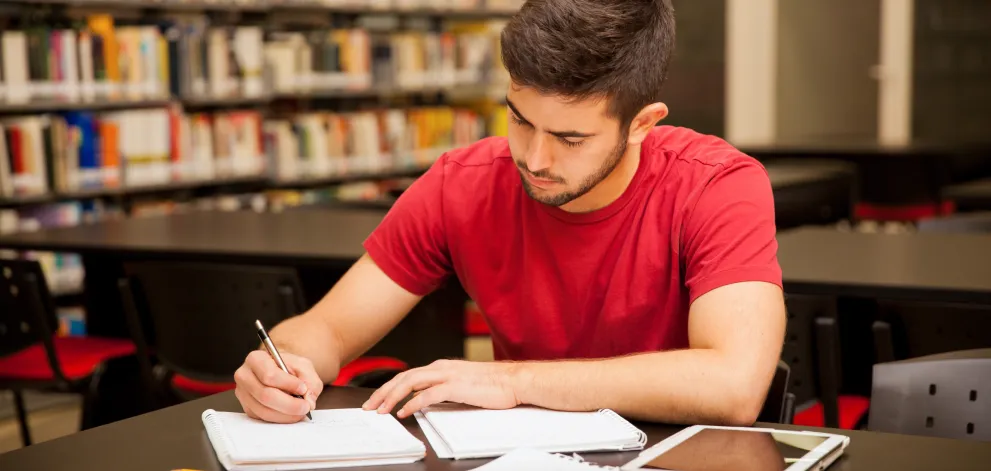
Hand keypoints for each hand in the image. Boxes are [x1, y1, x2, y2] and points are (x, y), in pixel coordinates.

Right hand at [234, 350, 323, 422]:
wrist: (280, 372)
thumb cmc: (289, 367)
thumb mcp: (303, 366)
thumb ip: (310, 381)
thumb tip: (309, 401)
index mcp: (256, 359)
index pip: (269, 375)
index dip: (288, 384)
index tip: (303, 388)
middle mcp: (244, 377)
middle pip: (265, 396)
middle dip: (289, 404)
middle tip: (306, 406)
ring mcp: (243, 394)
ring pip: (264, 410)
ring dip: (286, 414)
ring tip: (301, 410)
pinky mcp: (247, 408)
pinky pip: (263, 418)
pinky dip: (281, 418)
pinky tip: (291, 414)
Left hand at [362, 359, 522, 418]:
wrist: (515, 380)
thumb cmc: (493, 385)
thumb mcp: (463, 384)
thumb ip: (444, 389)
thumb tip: (426, 400)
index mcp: (442, 366)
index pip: (408, 375)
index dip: (390, 387)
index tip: (378, 399)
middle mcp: (441, 368)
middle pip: (403, 377)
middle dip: (383, 392)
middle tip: (369, 406)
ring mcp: (448, 376)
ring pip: (410, 383)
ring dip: (391, 397)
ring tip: (380, 410)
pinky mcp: (456, 386)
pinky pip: (427, 395)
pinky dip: (412, 403)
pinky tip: (404, 411)